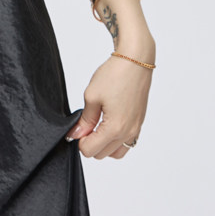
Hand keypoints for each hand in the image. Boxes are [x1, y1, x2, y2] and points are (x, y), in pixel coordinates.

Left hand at [65, 40, 154, 159]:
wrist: (136, 60)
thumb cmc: (114, 75)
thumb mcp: (92, 96)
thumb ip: (84, 120)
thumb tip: (75, 135)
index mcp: (115, 128)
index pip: (90, 150)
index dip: (79, 141)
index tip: (77, 127)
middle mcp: (128, 133)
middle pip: (102, 154)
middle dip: (90, 143)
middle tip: (85, 124)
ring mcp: (136, 129)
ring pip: (115, 152)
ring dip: (104, 145)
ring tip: (96, 125)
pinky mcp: (139, 124)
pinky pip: (126, 143)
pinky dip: (115, 140)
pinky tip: (108, 123)